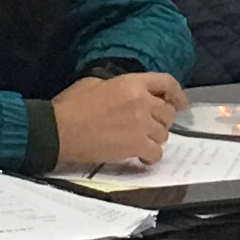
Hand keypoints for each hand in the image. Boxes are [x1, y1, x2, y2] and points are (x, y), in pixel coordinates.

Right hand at [51, 73, 183, 168]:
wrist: (58, 130)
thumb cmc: (70, 106)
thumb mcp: (94, 83)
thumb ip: (118, 86)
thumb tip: (127, 94)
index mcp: (132, 83)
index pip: (166, 83)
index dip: (177, 94)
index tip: (181, 103)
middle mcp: (142, 101)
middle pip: (168, 112)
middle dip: (161, 120)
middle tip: (150, 127)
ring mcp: (141, 124)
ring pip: (164, 134)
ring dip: (154, 138)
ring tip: (140, 141)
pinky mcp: (135, 146)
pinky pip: (156, 153)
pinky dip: (150, 156)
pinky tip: (140, 157)